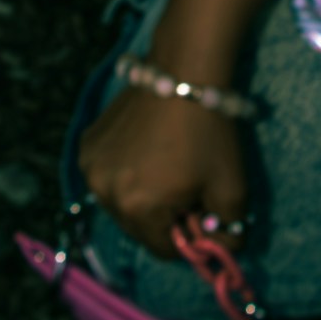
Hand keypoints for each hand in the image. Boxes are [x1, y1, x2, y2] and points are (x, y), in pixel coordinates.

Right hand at [77, 86, 247, 260]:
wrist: (185, 70)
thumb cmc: (210, 130)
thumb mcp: (232, 185)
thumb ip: (230, 228)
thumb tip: (225, 248)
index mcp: (139, 209)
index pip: (164, 250)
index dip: (187, 238)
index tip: (200, 213)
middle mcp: (106, 193)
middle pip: (139, 229)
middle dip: (164, 217)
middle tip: (187, 186)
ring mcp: (92, 167)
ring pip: (121, 203)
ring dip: (141, 197)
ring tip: (167, 166)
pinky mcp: (88, 145)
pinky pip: (107, 176)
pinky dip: (125, 173)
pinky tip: (146, 150)